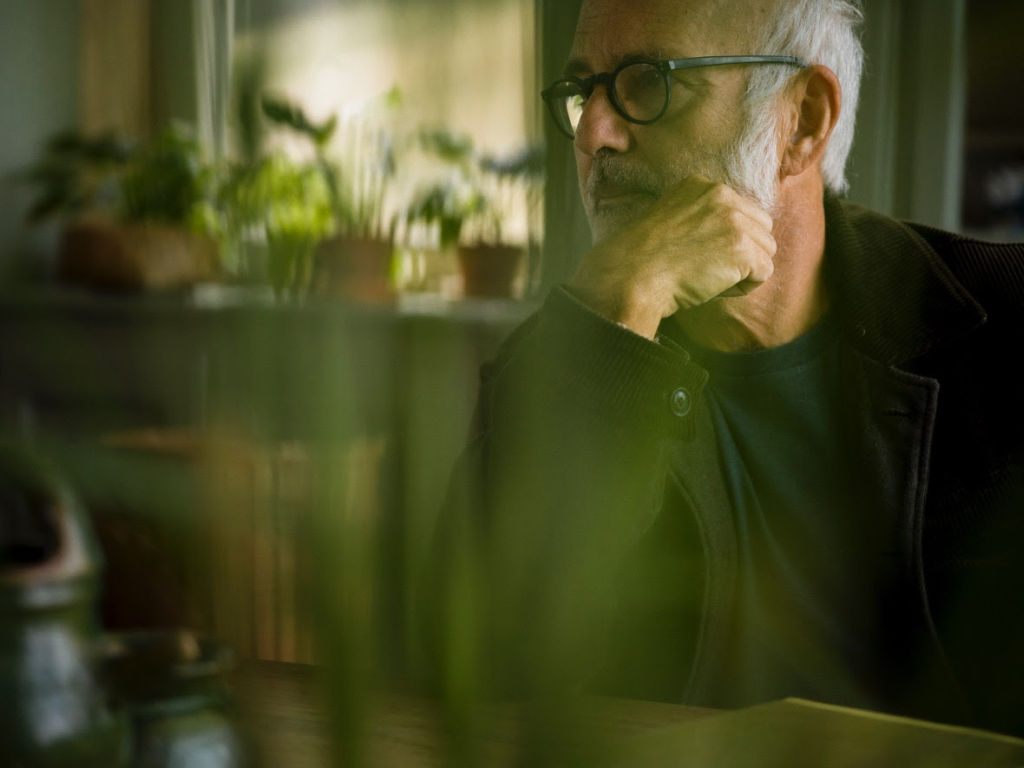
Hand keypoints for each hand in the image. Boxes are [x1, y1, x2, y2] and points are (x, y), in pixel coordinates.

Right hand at [566, 176, 776, 338]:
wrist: (632, 275)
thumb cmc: (643, 259)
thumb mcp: (670, 218)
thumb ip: (699, 216)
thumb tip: (725, 237)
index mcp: (702, 186)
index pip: (741, 211)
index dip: (727, 239)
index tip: (699, 252)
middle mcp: (722, 195)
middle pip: (761, 228)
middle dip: (743, 252)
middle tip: (707, 268)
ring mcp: (734, 221)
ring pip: (766, 251)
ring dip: (743, 270)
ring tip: (709, 277)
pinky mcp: (742, 248)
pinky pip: (763, 273)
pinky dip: (743, 287)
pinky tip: (714, 285)